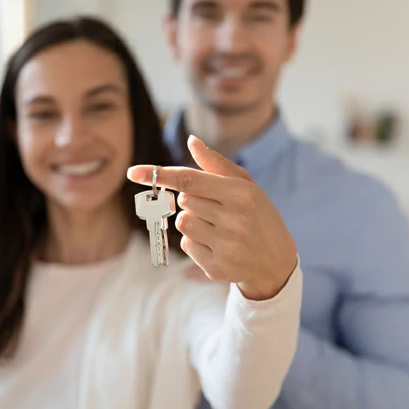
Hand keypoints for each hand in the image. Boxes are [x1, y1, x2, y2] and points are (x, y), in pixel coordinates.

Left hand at [127, 135, 296, 299]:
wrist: (275, 261)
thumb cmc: (257, 215)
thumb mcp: (245, 185)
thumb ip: (215, 164)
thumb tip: (191, 140)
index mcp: (241, 194)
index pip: (190, 181)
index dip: (159, 175)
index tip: (132, 171)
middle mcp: (234, 220)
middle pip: (183, 201)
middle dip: (192, 201)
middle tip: (215, 208)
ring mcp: (225, 246)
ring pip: (182, 223)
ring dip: (192, 221)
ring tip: (217, 227)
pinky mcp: (216, 268)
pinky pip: (186, 246)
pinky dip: (195, 242)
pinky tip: (217, 244)